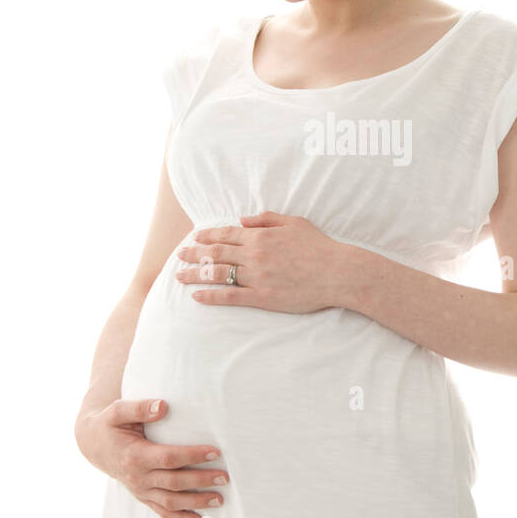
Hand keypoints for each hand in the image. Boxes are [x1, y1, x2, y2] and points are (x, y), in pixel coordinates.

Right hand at [75, 398, 228, 517]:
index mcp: (135, 456)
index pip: (168, 458)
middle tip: (225, 477)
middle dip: (201, 481)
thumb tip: (163, 406)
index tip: (215, 452)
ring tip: (220, 499)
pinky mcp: (143, 496)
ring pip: (170, 502)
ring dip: (196, 503)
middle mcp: (138, 477)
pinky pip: (162, 511)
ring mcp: (140, 490)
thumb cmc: (109, 425)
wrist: (93, 444)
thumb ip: (139, 408)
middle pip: (174, 483)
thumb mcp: (118, 411)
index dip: (192, 456)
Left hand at [173, 210, 350, 312]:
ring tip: (179, 276)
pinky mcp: (262, 298)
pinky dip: (211, 296)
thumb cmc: (319, 247)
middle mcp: (254, 255)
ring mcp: (257, 277)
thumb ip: (267, 219)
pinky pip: (230, 297)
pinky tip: (197, 296)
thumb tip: (242, 220)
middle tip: (180, 256)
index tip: (195, 237)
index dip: (207, 235)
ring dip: (196, 274)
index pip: (226, 234)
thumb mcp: (294, 223)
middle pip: (216, 253)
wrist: (337, 272)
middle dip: (194, 254)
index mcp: (261, 236)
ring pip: (218, 274)